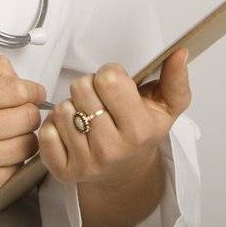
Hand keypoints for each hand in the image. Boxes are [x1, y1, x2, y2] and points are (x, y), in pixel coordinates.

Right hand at [0, 54, 46, 215]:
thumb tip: (25, 82)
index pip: (16, 89)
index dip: (32, 91)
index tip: (34, 94)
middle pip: (28, 116)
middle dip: (28, 116)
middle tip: (17, 119)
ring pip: (29, 143)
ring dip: (23, 141)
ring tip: (5, 140)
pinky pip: (20, 166)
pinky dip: (14, 162)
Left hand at [38, 47, 191, 184]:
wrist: (126, 173)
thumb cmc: (143, 133)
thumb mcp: (167, 106)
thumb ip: (175, 78)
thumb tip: (180, 53)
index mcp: (138, 130)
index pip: (108, 79)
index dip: (110, 75)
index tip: (116, 86)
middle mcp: (112, 149)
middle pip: (81, 88)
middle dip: (90, 87)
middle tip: (101, 101)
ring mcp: (86, 163)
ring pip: (61, 109)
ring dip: (72, 106)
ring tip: (87, 117)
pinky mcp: (64, 172)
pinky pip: (45, 132)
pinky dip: (54, 127)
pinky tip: (71, 131)